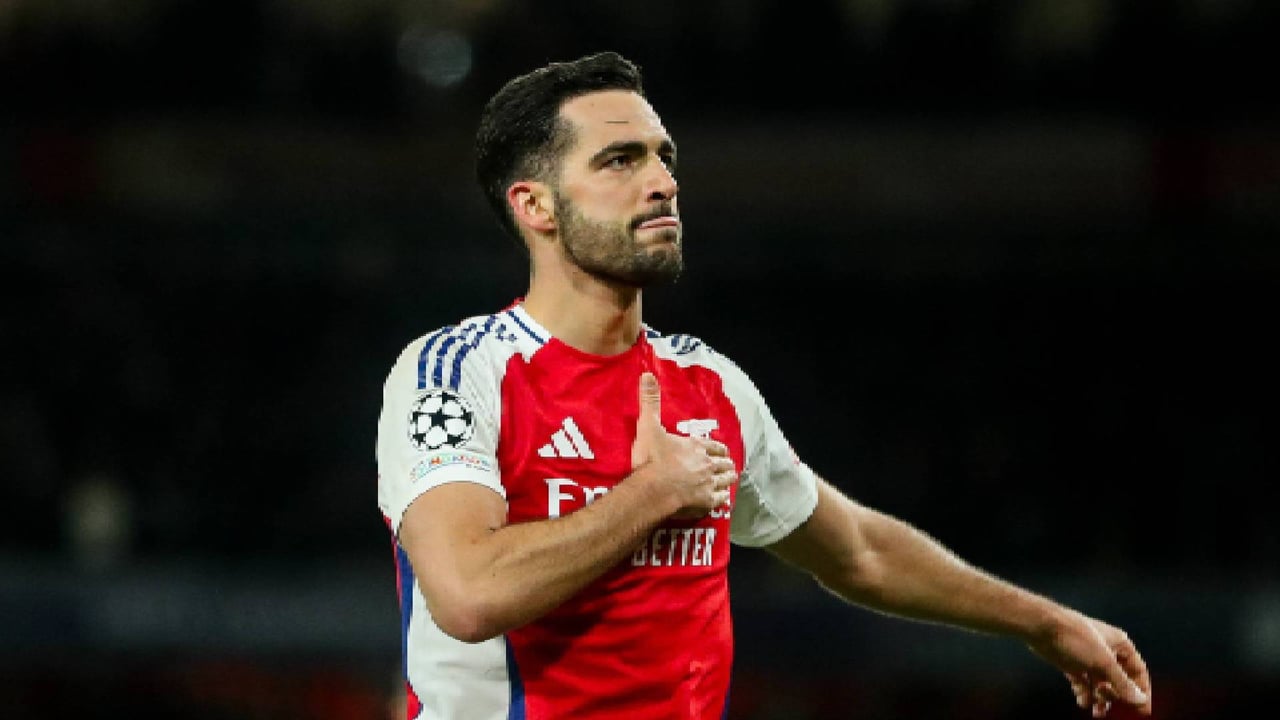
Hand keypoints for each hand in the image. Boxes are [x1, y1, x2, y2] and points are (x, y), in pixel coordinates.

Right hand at [630, 372, 735, 518]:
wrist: (653, 489)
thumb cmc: (652, 459)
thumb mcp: (648, 426)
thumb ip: (649, 401)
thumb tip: (647, 374)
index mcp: (696, 446)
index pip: (715, 445)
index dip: (719, 449)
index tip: (721, 451)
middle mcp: (707, 463)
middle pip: (725, 463)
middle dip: (726, 464)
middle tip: (725, 467)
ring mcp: (709, 483)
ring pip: (727, 480)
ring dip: (728, 479)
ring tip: (727, 481)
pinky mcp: (707, 502)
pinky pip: (721, 500)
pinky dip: (722, 499)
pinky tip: (721, 500)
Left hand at [1028, 610, 1151, 717]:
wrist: (1042, 627)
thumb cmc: (1076, 638)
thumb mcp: (1103, 662)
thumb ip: (1121, 682)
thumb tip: (1139, 700)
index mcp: (1120, 645)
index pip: (1138, 671)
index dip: (1141, 691)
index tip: (1142, 711)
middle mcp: (1106, 651)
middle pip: (1118, 680)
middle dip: (1114, 694)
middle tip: (1104, 698)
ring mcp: (1088, 658)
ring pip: (1100, 684)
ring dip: (1099, 698)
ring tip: (1095, 710)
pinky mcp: (1072, 663)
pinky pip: (1083, 683)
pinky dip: (1084, 693)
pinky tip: (1082, 701)